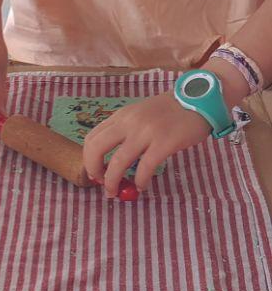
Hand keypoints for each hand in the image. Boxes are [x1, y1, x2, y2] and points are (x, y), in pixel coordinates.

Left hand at [83, 93, 210, 196]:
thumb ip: (125, 131)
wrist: (201, 98)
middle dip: (93, 170)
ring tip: (116, 192)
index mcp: (121, 116)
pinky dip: (140, 181)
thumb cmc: (171, 110)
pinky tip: (142, 186)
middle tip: (100, 183)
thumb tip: (112, 159)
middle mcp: (129, 122)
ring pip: (117, 162)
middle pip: (96, 149)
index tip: (95, 172)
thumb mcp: (140, 115)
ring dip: (113, 182)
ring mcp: (146, 132)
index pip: (92, 138)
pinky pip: (145, 168)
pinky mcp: (164, 142)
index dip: (88, 158)